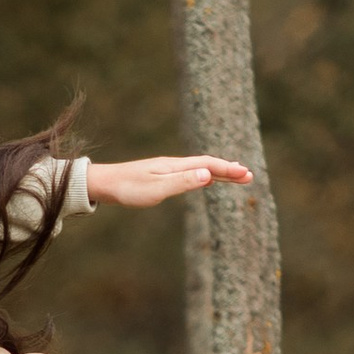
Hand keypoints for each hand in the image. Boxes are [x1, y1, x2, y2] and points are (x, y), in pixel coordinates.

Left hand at [84, 153, 254, 209]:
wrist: (103, 184)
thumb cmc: (128, 189)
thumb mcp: (156, 189)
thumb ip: (182, 182)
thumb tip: (207, 175)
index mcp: (175, 166)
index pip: (208, 165)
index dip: (229, 170)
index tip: (247, 175)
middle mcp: (173, 165)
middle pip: (207, 165)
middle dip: (229, 170)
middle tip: (249, 176)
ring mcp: (166, 170)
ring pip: (199, 169)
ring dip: (218, 172)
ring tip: (234, 174)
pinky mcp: (159, 176)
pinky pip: (188, 174)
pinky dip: (203, 175)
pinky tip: (204, 178)